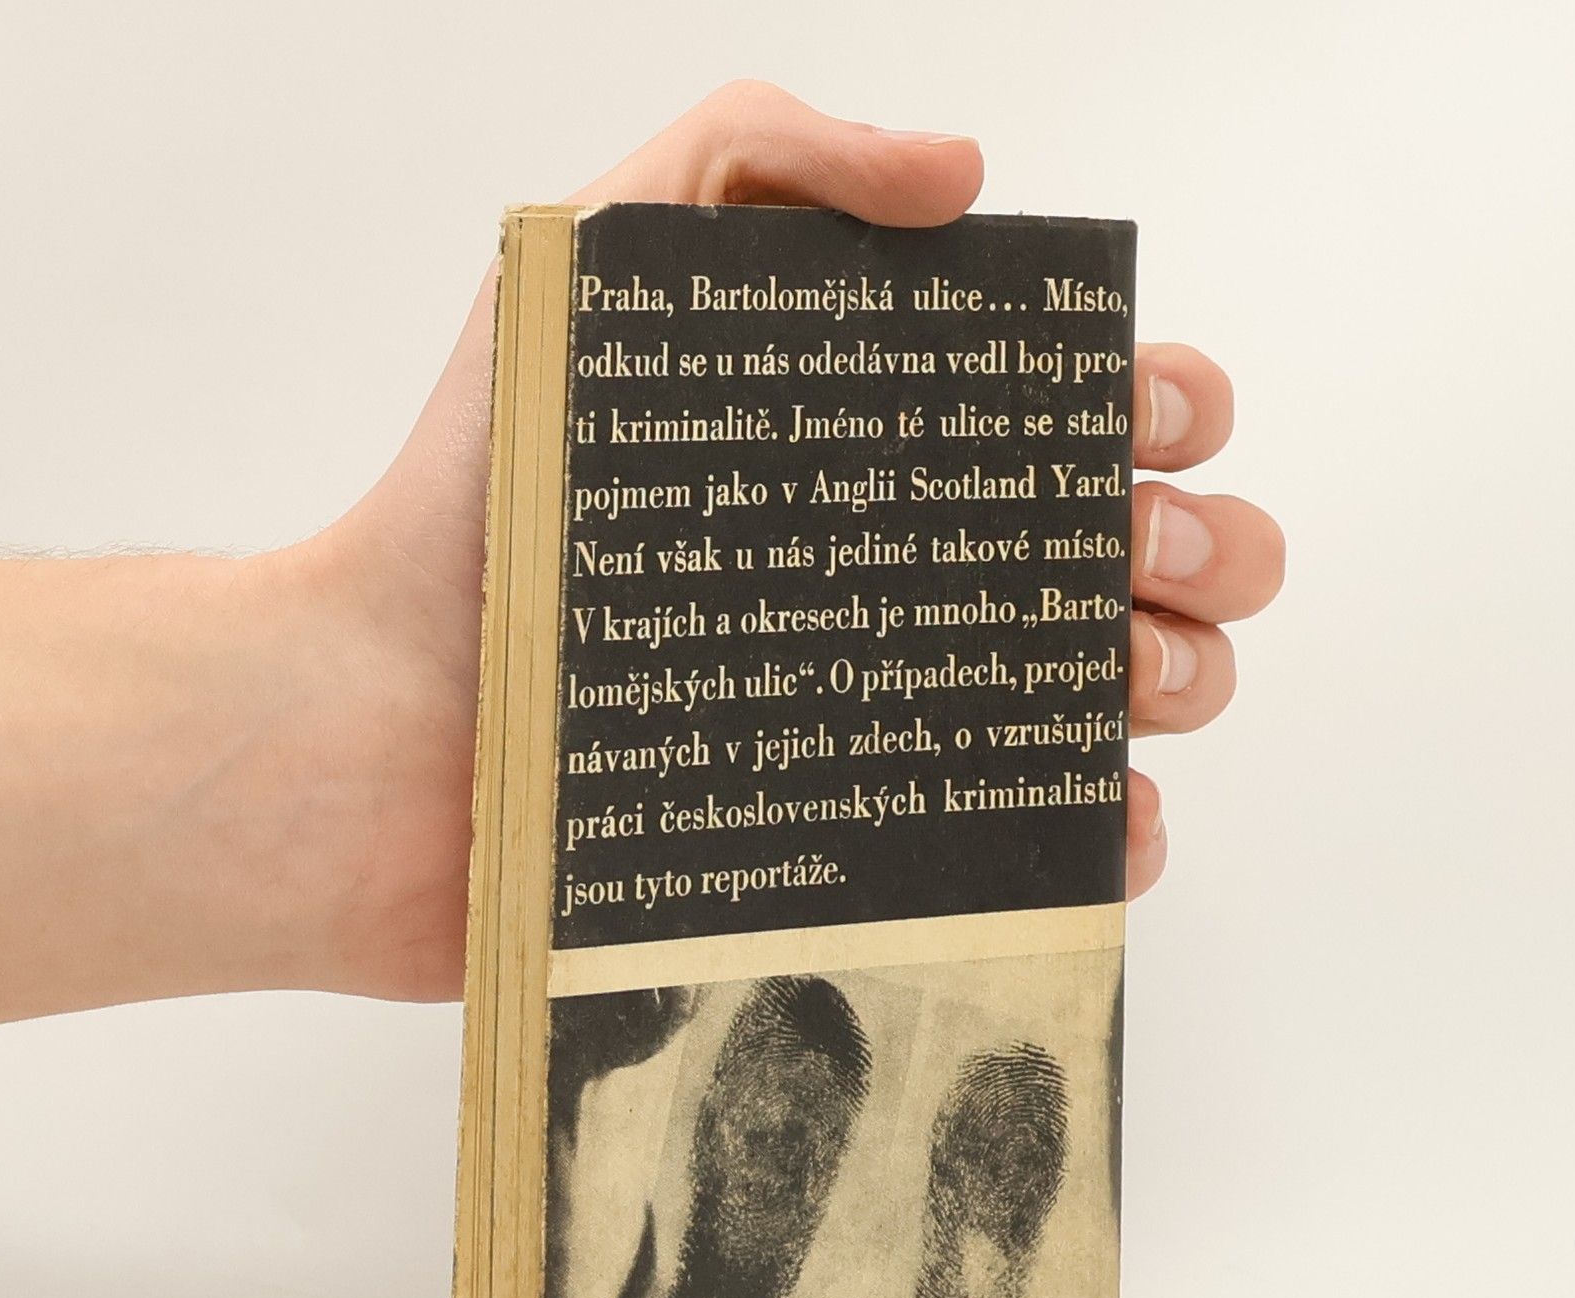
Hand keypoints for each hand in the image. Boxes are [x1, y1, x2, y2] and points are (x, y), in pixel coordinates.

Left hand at [300, 80, 1284, 1001]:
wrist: (375, 739)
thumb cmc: (472, 507)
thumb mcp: (586, 264)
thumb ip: (759, 159)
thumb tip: (965, 175)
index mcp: (879, 451)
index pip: (1084, 413)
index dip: (1156, 403)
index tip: (1132, 419)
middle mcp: (909, 586)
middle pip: (1146, 557)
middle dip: (1199, 543)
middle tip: (1126, 553)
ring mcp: (898, 726)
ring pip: (1129, 701)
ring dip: (1181, 678)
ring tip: (1119, 672)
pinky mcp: (871, 860)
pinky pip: (1047, 861)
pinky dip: (1112, 838)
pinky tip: (1098, 810)